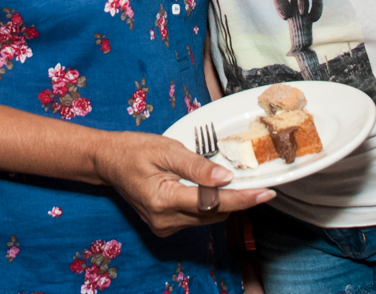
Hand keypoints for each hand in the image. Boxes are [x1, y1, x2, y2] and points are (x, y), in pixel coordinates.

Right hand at [93, 131, 274, 236]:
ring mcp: (164, 226)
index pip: (213, 202)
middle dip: (238, 199)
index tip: (267, 193)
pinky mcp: (165, 227)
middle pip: (214, 213)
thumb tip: (225, 178)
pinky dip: (209, 205)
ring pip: (207, 218)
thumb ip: (196, 166)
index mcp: (163, 199)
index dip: (243, 198)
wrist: (109, 161)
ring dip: (224, 202)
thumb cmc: (134, 150)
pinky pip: (197, 218)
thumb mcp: (166, 149)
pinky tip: (213, 189)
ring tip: (237, 182)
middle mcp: (164, 220)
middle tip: (258, 183)